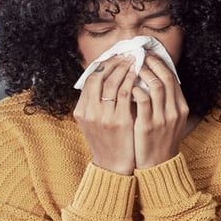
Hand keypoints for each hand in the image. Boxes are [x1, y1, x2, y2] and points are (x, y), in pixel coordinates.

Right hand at [73, 55, 137, 174]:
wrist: (113, 166)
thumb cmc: (108, 142)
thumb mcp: (94, 122)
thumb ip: (96, 103)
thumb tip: (106, 79)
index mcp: (82, 111)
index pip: (90, 79)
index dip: (103, 65)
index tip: (115, 56)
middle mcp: (90, 112)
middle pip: (99, 77)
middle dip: (113, 63)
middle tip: (126, 54)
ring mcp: (104, 117)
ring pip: (112, 83)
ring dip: (124, 68)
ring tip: (134, 60)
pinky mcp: (119, 121)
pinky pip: (125, 94)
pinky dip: (131, 81)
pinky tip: (138, 75)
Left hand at [130, 54, 188, 168]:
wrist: (158, 164)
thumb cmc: (160, 139)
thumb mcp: (170, 120)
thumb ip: (166, 102)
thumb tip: (153, 80)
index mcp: (181, 107)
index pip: (173, 78)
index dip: (160, 64)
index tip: (148, 56)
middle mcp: (175, 111)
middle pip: (166, 78)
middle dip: (152, 63)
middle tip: (139, 56)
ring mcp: (163, 118)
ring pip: (156, 86)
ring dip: (143, 74)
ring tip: (132, 68)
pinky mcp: (148, 126)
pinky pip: (143, 101)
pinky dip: (136, 90)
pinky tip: (127, 87)